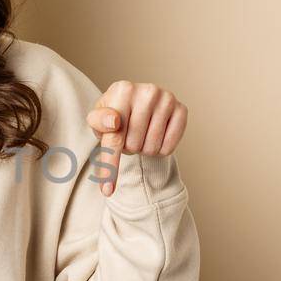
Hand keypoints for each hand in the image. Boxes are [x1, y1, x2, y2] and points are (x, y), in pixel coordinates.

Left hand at [84, 80, 187, 195]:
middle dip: (127, 148)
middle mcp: (147, 91)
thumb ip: (98, 122)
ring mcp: (167, 99)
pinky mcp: (182, 109)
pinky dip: (160, 150)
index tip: (107, 190)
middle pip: (133, 145)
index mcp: (122, 89)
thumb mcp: (97, 121)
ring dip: (143, 149)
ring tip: (140, 134)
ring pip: (151, 148)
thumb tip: (114, 122)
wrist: (135, 105)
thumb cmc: (113, 116)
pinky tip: (156, 136)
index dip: (110, 164)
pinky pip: (169, 147)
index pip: (115, 136)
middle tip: (128, 135)